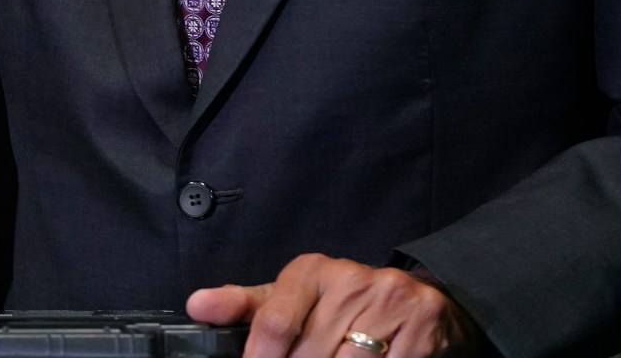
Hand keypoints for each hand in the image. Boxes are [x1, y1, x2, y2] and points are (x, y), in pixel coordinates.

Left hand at [188, 254, 488, 357]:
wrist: (420, 301)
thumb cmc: (343, 305)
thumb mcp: (293, 298)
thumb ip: (245, 307)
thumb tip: (197, 307)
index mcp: (312, 271)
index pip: (275, 323)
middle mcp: (351, 281)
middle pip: (309, 354)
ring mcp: (391, 304)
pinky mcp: (423, 329)